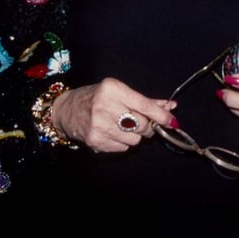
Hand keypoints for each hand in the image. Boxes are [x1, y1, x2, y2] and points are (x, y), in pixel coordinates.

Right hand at [52, 77, 176, 152]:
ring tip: (122, 127)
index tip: (172, 121)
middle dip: (147, 126)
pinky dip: (122, 143)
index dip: (161, 115)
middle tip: (142, 123)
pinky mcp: (94, 141)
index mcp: (112, 89)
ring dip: (134, 136)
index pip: (144, 105)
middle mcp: (104, 106)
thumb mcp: (120, 92)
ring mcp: (98, 125)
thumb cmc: (97, 98)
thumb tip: (171, 107)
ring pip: (134, 140)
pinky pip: (122, 148)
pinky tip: (112, 133)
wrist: (66, 110)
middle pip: (141, 125)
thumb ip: (146, 101)